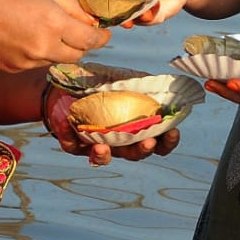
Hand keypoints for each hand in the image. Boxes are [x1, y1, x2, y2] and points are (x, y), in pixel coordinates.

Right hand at [0, 0, 110, 71]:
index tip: (104, 33)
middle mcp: (45, 48)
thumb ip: (70, 4)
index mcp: (54, 23)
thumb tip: (90, 19)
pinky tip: (23, 36)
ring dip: (59, 47)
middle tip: (77, 31)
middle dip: (82, 44)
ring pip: (56, 59)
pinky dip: (38, 52)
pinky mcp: (15, 68)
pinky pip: (36, 63)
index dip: (102, 37)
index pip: (92, 40)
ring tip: (42, 28)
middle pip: (77, 55)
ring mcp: (29, 62)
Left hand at [43, 88, 180, 165]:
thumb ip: (145, 86)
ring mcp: (97, 144)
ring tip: (102, 148)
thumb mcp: (127, 81)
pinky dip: (68, 136)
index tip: (173, 132)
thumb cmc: (105, 84)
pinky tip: (66, 123)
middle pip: (134, 154)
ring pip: (102, 158)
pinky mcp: (74, 143)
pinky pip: (72, 145)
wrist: (71, 85)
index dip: (167, 142)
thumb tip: (167, 88)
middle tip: (148, 142)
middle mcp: (119, 142)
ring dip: (103, 155)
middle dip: (142, 150)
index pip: (158, 143)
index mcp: (137, 130)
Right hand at [115, 0, 201, 24]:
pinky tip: (157, 2)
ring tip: (145, 1)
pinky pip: (140, 21)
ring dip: (131, 13)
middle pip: (102, 5)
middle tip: (123, 2)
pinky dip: (148, 15)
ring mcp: (128, 6)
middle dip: (112, 7)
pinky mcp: (143, 16)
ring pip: (121, 16)